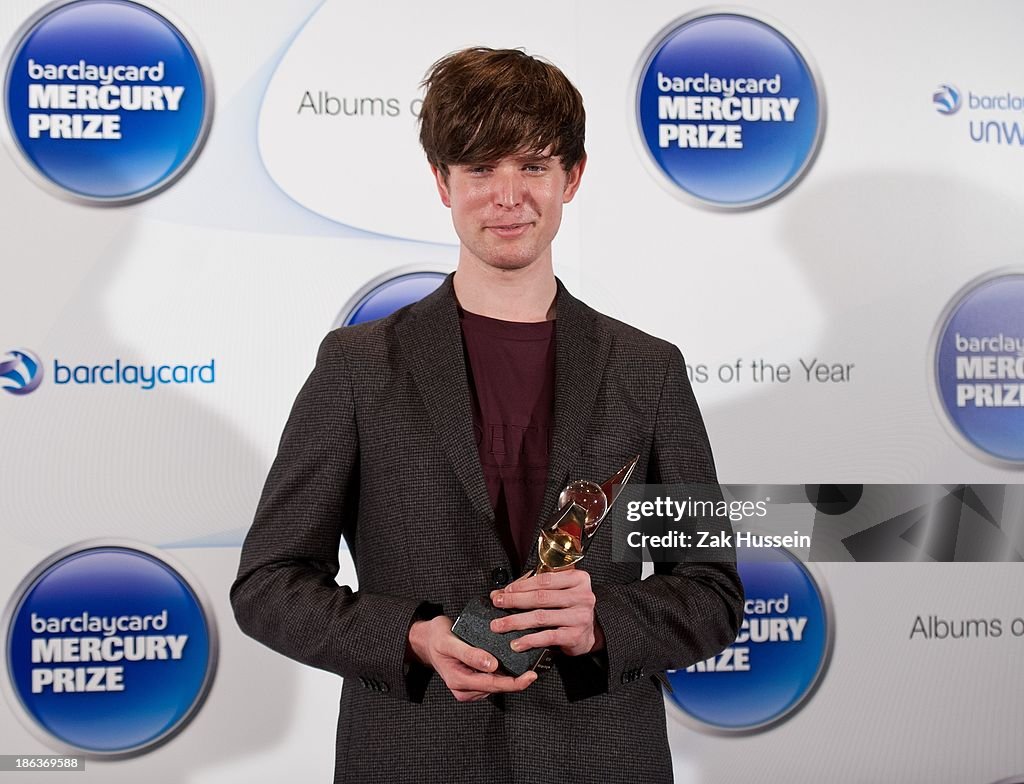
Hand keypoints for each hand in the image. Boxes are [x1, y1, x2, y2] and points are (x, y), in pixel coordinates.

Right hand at [407, 615, 536, 701]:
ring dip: (511, 677)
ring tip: (527, 666)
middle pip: (497, 687)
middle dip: (517, 681)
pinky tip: (513, 665)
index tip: (530, 676)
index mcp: (458, 681)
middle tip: (535, 672)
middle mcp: (464, 689)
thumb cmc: (437, 638)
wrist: (427, 640)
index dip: (514, 682)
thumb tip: (491, 665)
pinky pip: (492, 680)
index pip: (492, 684)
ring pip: (496, 685)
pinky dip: (503, 673)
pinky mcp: (473, 682)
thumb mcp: (449, 642)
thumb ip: (469, 654)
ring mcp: (468, 687)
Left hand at [489, 569, 604, 656]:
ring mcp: (579, 617)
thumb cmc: (571, 607)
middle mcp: (582, 597)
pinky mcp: (575, 636)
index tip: (505, 590)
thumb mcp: (561, 591)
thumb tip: (502, 592)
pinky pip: (548, 637)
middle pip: (541, 597)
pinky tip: (516, 643)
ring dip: (516, 621)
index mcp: (578, 579)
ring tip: (499, 625)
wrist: (593, 631)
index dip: (522, 585)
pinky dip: (529, 640)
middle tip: (497, 603)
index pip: (545, 579)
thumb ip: (536, 588)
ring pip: (541, 617)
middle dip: (515, 600)